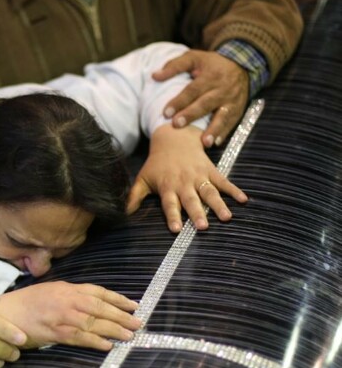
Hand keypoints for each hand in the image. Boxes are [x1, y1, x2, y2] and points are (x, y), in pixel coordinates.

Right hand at [0, 282, 140, 350]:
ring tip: (129, 334)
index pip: (98, 292)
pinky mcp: (56, 332)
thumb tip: (93, 301)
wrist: (6, 313)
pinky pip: (80, 337)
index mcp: (67, 288)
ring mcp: (62, 316)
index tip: (133, 304)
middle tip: (137, 321)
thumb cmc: (28, 302)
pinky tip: (108, 344)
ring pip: (93, 322)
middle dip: (121, 314)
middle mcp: (67, 300)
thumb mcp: (52, 290)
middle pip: (100, 307)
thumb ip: (72, 294)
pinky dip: (95, 340)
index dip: (117, 298)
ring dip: (114, 328)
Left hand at [127, 124, 247, 231]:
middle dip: (197, 213)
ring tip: (227, 217)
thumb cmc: (157, 164)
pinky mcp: (211, 170)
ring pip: (209, 192)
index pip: (169, 204)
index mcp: (167, 186)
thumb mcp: (143, 178)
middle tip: (203, 227)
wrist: (173, 137)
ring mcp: (199, 176)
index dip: (173, 216)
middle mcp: (184, 182)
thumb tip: (122, 214)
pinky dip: (234, 190)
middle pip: (191, 200)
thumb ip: (134, 197)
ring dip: (218, 204)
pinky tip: (244, 200)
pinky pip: (224, 181)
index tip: (176, 230)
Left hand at [153, 49, 248, 147]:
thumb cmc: (211, 64)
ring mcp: (231, 101)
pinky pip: (231, 123)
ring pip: (222, 116)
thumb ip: (174, 66)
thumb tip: (154, 76)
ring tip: (203, 142)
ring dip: (213, 130)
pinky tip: (215, 143)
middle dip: (191, 115)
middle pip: (205, 104)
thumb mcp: (194, 57)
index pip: (192, 90)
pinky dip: (223, 133)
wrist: (241, 65)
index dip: (179, 101)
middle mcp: (222, 89)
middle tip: (177, 125)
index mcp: (210, 76)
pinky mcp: (237, 110)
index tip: (166, 113)